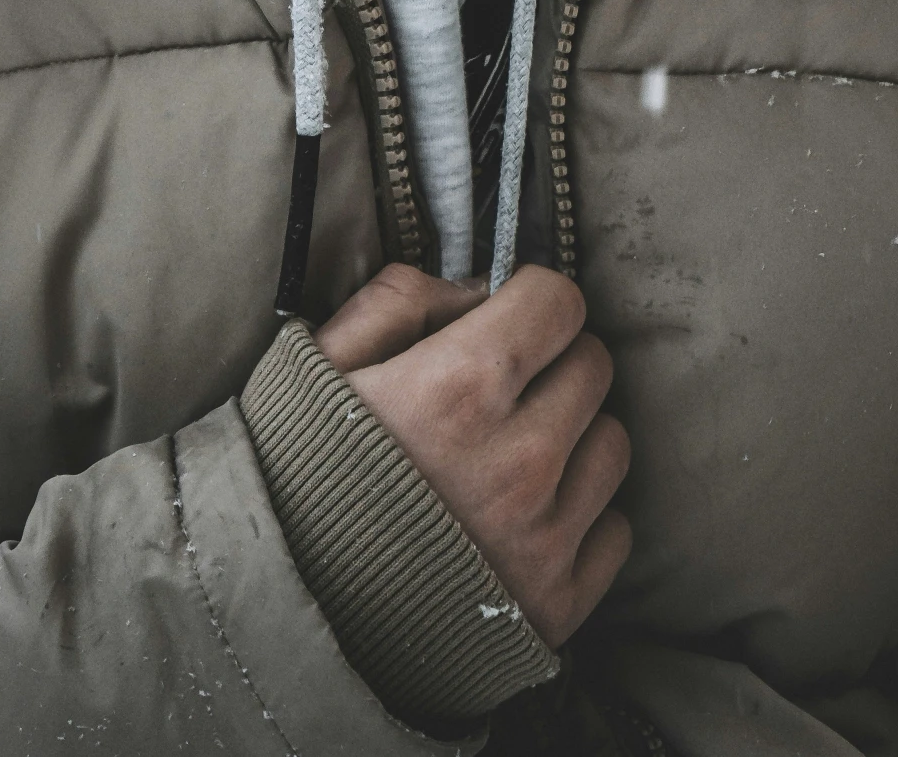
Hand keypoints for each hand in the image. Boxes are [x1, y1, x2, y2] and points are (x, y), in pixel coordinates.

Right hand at [316, 262, 630, 646]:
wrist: (283, 607)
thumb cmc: (299, 470)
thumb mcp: (324, 359)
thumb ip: (401, 297)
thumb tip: (480, 289)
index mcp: (461, 386)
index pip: (560, 301)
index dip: (531, 301)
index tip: (508, 319)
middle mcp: (517, 459)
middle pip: (594, 367)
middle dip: (554, 362)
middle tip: (507, 389)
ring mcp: (542, 538)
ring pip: (612, 444)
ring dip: (574, 437)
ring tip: (515, 453)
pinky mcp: (557, 603)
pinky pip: (614, 531)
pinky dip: (580, 518)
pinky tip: (525, 518)